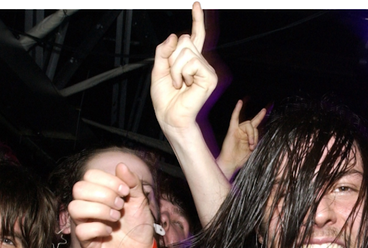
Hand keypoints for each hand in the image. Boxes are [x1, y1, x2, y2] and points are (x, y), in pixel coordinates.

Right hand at [67, 163, 154, 247]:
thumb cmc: (138, 223)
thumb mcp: (140, 199)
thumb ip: (132, 182)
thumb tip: (121, 166)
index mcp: (99, 192)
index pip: (89, 175)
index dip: (108, 180)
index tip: (125, 191)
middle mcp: (88, 205)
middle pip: (78, 188)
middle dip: (103, 194)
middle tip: (120, 206)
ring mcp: (85, 223)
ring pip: (74, 208)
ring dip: (99, 210)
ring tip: (116, 217)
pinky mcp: (86, 241)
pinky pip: (80, 230)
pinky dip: (98, 228)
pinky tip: (110, 231)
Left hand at [150, 2, 217, 131]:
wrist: (170, 117)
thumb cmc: (166, 99)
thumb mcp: (158, 70)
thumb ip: (163, 52)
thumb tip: (174, 36)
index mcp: (190, 61)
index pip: (195, 36)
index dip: (197, 20)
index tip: (197, 5)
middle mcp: (201, 63)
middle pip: (185, 40)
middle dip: (172, 57)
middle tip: (174, 77)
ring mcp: (206, 70)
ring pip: (186, 51)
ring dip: (175, 68)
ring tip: (178, 83)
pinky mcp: (209, 77)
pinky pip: (191, 62)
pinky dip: (182, 73)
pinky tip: (185, 85)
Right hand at [218, 100, 265, 178]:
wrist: (230, 164)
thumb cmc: (240, 160)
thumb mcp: (253, 150)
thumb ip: (256, 141)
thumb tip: (260, 137)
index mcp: (248, 136)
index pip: (256, 124)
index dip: (261, 117)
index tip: (267, 108)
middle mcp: (243, 131)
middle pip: (253, 126)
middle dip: (257, 129)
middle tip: (257, 133)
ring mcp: (237, 130)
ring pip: (248, 125)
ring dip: (252, 135)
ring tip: (250, 145)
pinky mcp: (232, 130)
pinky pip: (234, 118)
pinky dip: (237, 109)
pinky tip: (240, 102)